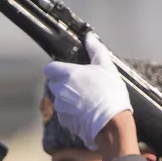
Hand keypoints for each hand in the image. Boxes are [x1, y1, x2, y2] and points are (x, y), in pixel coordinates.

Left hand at [43, 33, 130, 147]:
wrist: (112, 123)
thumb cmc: (110, 93)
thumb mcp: (107, 67)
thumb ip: (96, 50)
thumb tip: (89, 37)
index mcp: (68, 74)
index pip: (49, 68)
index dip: (57, 68)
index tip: (68, 71)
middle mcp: (60, 90)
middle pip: (54, 84)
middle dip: (64, 84)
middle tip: (81, 86)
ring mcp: (60, 107)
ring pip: (59, 100)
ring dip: (68, 99)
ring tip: (87, 102)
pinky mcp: (64, 121)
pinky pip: (64, 114)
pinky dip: (72, 113)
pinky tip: (86, 114)